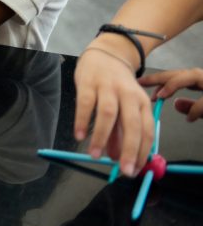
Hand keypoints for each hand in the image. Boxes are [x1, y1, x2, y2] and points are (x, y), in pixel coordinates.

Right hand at [73, 43, 153, 175]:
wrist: (104, 54)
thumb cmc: (116, 86)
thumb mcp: (124, 106)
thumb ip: (120, 132)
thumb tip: (116, 157)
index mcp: (142, 102)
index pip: (147, 130)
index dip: (142, 152)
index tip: (135, 170)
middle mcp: (128, 94)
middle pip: (132, 124)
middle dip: (129, 150)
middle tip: (123, 170)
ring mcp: (108, 87)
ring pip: (108, 114)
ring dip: (101, 137)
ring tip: (94, 155)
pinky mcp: (88, 82)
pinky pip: (85, 104)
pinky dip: (82, 121)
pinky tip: (78, 135)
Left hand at [141, 67, 202, 120]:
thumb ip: (193, 106)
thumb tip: (176, 103)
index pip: (178, 76)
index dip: (160, 80)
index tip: (143, 84)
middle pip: (182, 73)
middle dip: (160, 77)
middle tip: (141, 82)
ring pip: (194, 75)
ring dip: (174, 84)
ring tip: (160, 96)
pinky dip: (196, 108)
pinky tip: (190, 118)